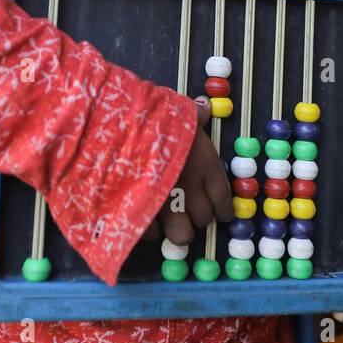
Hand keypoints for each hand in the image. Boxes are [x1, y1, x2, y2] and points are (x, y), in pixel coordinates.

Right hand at [142, 97, 232, 246]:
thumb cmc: (152, 117)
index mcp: (205, 166)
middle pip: (204, 219)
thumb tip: (203, 108)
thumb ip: (193, 115)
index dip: (223, 209)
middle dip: (199, 217)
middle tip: (190, 210)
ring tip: (171, 222)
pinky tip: (147, 219)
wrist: (119, 133)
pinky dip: (150, 229)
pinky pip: (152, 234)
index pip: (223, 198)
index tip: (222, 213)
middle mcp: (190, 190)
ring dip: (178, 229)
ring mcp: (166, 206)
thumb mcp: (178, 110)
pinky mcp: (142, 215)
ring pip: (181, 234)